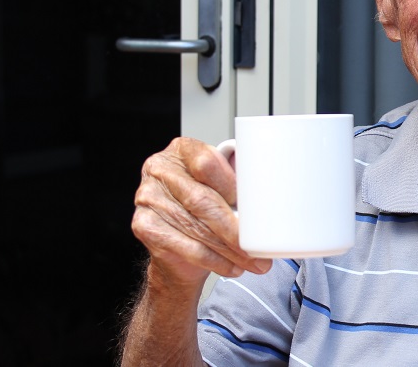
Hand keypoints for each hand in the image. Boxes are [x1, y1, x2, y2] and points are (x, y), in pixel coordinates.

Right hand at [131, 137, 271, 289]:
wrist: (178, 243)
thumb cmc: (205, 208)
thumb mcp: (222, 188)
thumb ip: (239, 184)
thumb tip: (273, 197)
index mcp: (182, 150)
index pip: (207, 163)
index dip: (232, 186)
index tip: (255, 209)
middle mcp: (160, 169)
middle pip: (201, 200)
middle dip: (234, 228)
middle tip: (258, 248)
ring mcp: (147, 196)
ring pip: (196, 227)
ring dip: (228, 250)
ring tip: (252, 261)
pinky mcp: (143, 225)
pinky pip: (185, 246)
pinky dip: (213, 260)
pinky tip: (231, 267)